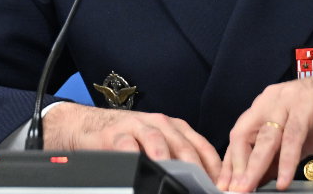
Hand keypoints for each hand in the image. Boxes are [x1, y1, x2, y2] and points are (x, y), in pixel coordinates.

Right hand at [43, 102, 221, 181]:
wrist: (91, 126)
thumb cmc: (130, 138)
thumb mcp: (159, 144)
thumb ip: (180, 160)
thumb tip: (205, 184)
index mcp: (176, 128)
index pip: (203, 148)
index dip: (214, 169)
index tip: (220, 187)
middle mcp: (160, 125)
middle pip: (184, 147)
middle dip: (197, 170)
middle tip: (203, 187)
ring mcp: (138, 127)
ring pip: (158, 142)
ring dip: (169, 160)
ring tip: (176, 176)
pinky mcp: (115, 135)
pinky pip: (127, 146)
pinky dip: (135, 157)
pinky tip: (140, 167)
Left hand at [218, 70, 312, 191]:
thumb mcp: (298, 141)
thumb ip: (278, 157)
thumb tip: (260, 179)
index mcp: (265, 106)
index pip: (239, 137)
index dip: (230, 163)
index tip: (226, 185)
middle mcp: (270, 100)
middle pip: (244, 135)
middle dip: (237, 166)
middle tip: (234, 190)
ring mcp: (287, 101)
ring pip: (265, 137)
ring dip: (255, 166)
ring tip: (249, 187)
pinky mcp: (306, 105)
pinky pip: (292, 137)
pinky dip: (287, 160)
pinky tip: (284, 179)